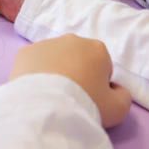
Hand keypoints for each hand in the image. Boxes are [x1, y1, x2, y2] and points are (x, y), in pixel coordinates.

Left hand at [11, 34, 131, 127]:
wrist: (46, 107)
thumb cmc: (86, 104)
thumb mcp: (118, 108)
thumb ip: (123, 95)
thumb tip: (115, 88)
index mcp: (97, 49)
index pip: (101, 66)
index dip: (98, 84)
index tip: (90, 98)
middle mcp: (72, 39)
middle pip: (77, 58)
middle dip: (76, 73)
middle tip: (69, 97)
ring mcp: (46, 44)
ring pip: (54, 58)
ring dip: (54, 72)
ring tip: (51, 96)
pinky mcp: (25, 53)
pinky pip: (34, 63)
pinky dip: (35, 74)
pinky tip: (36, 91)